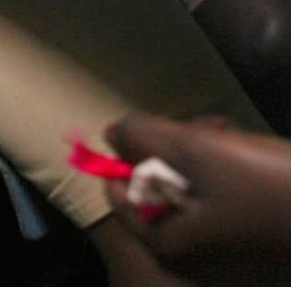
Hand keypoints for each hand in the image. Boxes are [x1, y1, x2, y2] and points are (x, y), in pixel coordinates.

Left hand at [102, 114, 290, 282]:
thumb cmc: (271, 186)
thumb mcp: (198, 150)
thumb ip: (145, 137)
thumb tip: (110, 134)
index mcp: (169, 243)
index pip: (119, 194)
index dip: (130, 154)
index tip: (155, 131)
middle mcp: (194, 255)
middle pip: (156, 189)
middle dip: (173, 149)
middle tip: (204, 125)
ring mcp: (226, 250)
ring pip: (191, 188)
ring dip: (202, 154)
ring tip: (228, 132)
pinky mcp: (254, 238)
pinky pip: (222, 199)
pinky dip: (227, 171)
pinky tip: (251, 151)